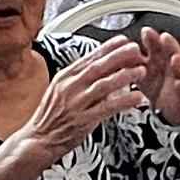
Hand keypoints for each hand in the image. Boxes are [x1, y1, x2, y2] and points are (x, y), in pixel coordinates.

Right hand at [9, 38, 153, 166]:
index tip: (123, 40)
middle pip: (97, 67)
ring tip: (141, 71)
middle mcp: (69, 88)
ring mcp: (75, 103)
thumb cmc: (51, 117)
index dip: (108, 48)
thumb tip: (103, 69)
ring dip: (124, 76)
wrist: (38, 139)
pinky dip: (124, 101)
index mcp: (64, 77)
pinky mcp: (82, 120)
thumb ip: (81, 80)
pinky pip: (107, 108)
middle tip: (135, 49)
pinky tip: (137, 97)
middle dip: (118, 56)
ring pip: (103, 85)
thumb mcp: (60, 91)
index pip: (88, 58)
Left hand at [138, 28, 179, 130]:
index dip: (152, 39)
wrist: (173, 108)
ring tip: (175, 58)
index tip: (146, 31)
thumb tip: (115, 50)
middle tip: (164, 37)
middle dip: (169, 45)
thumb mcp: (143, 73)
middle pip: (173, 53)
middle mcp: (173, 68)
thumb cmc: (158, 86)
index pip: (158, 46)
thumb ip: (132, 62)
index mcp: (160, 61)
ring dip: (179, 64)